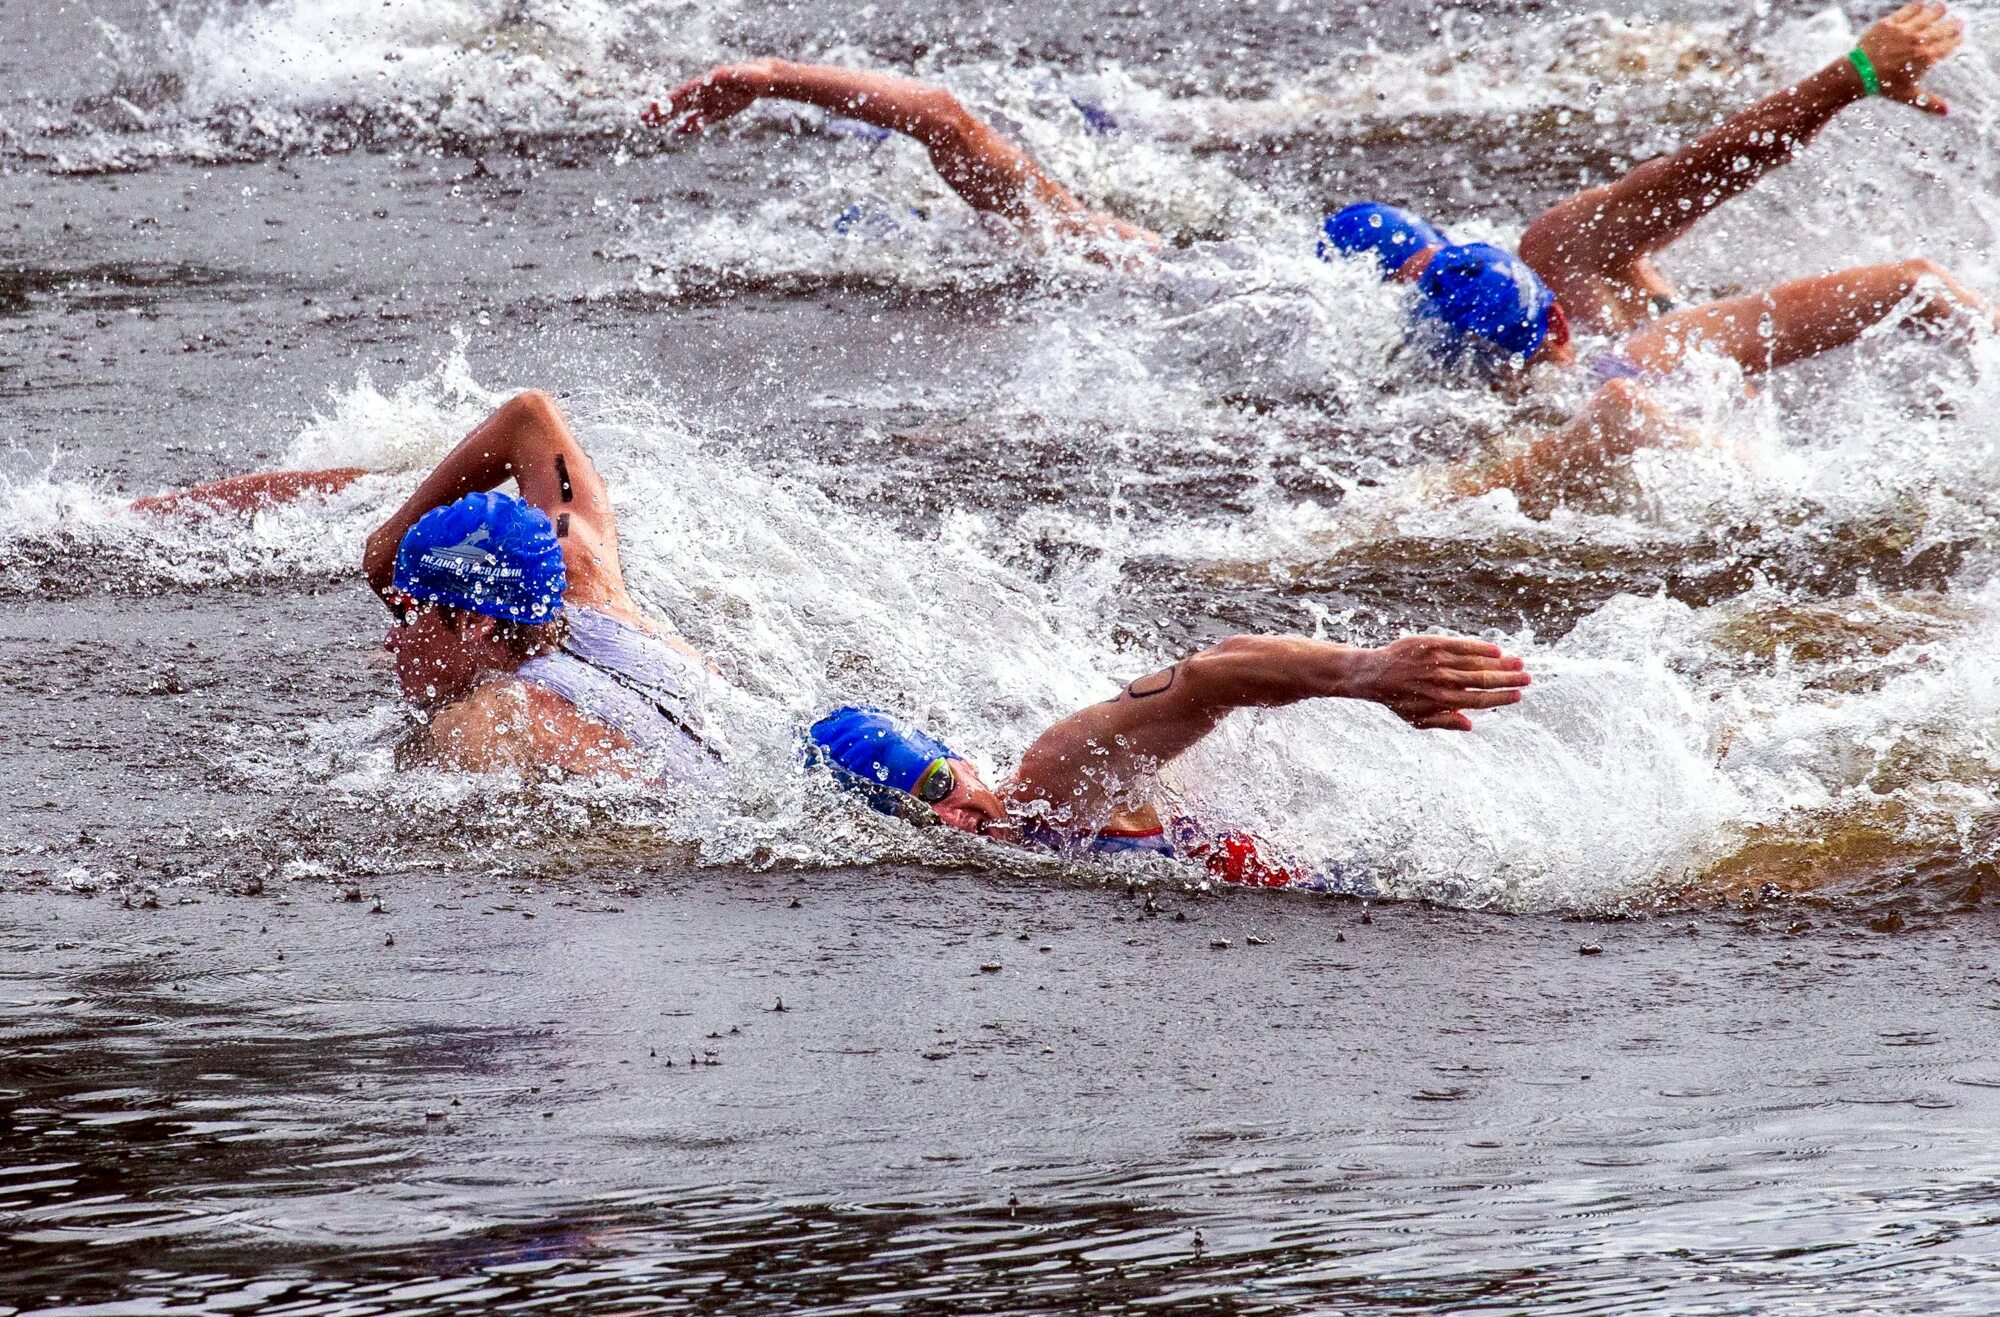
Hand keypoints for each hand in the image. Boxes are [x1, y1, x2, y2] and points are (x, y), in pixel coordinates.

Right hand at [646, 62, 773, 132]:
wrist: (761, 80)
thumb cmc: (753, 76)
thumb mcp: (743, 76)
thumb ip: (731, 77)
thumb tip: (718, 75)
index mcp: (704, 84)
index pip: (681, 94)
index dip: (667, 101)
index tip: (654, 106)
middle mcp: (703, 93)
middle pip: (677, 104)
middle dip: (661, 112)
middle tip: (644, 119)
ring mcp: (708, 102)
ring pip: (684, 113)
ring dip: (670, 119)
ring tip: (653, 125)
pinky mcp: (716, 112)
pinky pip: (700, 120)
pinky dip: (690, 125)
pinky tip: (680, 130)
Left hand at [1349, 635, 1529, 731]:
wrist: (1374, 673)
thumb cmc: (1398, 699)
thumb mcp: (1417, 720)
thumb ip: (1444, 722)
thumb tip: (1470, 724)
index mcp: (1441, 701)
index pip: (1479, 700)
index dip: (1501, 698)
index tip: (1518, 696)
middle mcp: (1442, 680)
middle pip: (1483, 680)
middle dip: (1508, 680)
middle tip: (1528, 679)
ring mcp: (1438, 660)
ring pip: (1476, 661)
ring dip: (1500, 663)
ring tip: (1519, 663)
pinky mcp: (1432, 643)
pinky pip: (1461, 644)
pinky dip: (1480, 647)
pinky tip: (1496, 650)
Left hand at [1857, 1, 1962, 115]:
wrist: (1857, 74)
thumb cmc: (1883, 86)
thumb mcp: (1907, 95)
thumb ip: (1929, 102)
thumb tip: (1947, 112)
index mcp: (1926, 58)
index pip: (1949, 44)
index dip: (1956, 39)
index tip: (1960, 36)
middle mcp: (1918, 42)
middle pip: (1944, 28)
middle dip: (1953, 25)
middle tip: (1956, 23)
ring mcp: (1904, 31)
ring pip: (1930, 14)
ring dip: (1939, 11)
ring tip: (1942, 9)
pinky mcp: (1890, 24)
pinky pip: (1909, 10)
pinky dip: (1918, 7)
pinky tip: (1922, 6)